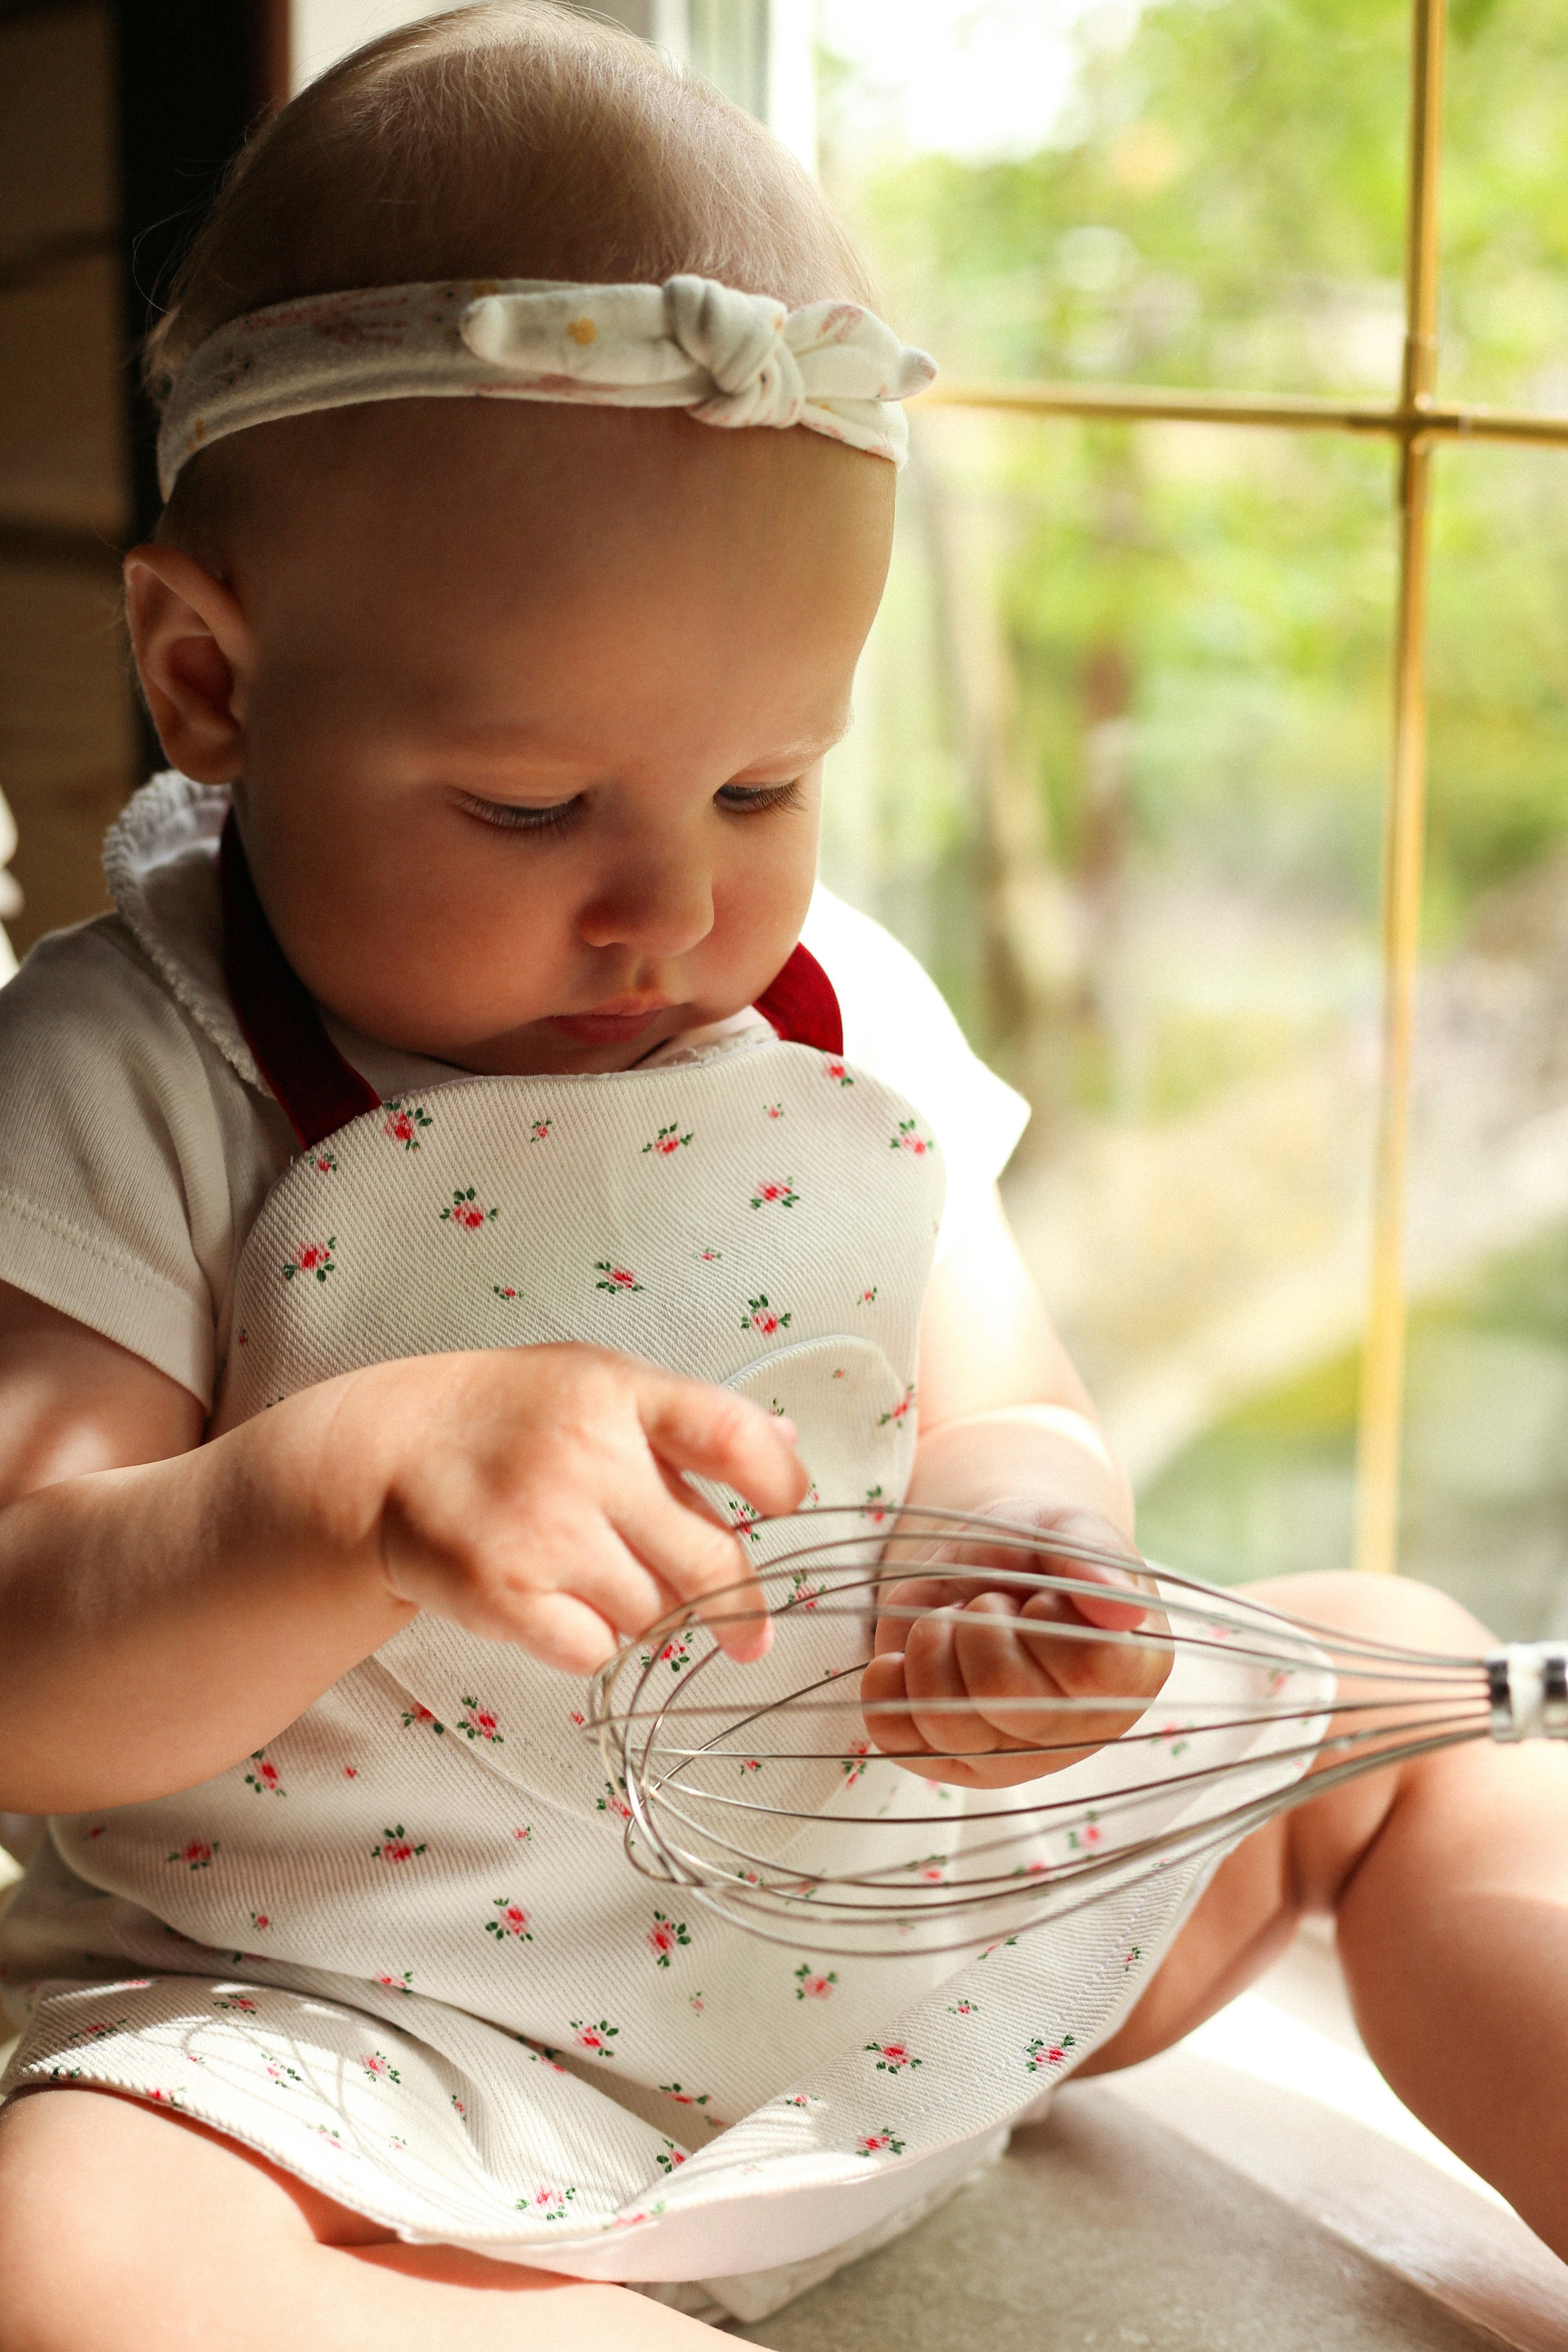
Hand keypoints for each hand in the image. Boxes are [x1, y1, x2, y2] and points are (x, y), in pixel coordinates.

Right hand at [348, 1342, 805, 1673]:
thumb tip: (788, 1449)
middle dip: (737, 1607)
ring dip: (651, 1616)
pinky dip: (592, 1642)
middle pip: (709, 1558)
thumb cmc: (511, 1419)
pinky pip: (594, 1650)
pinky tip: (565, 1608)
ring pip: (655, 1614)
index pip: (731, 1434)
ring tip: (613, 1587)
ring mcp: (542, 1528)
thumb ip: (689, 1418)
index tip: (786, 1508)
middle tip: (747, 1633)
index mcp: (618, 1392)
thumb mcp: (598, 1383)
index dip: (778, 1481)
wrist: (386, 1454)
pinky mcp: (501, 1593)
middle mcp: (585, 1456)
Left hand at [860, 1500, 1170, 1787]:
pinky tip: (906, 1655)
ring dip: (932, 1647)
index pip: (1085, 1667)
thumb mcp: (1070, 1528)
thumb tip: (1122, 1608)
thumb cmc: (1040, 1550)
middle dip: (979, 1624)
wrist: (984, 1564)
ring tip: (952, 1621)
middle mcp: (1075, 1730)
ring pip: (946, 1721)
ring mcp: (1011, 1757)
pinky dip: (887, 1685)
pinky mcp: (949, 1763)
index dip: (1046, 1617)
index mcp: (1130, 1673)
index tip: (1041, 1596)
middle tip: (989, 1602)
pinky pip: (896, 1738)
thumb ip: (1095, 1557)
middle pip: (1004, 1693)